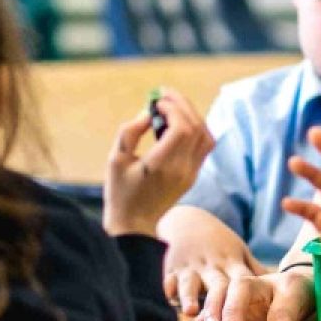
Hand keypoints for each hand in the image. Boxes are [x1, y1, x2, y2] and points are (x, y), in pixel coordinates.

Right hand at [104, 88, 213, 237]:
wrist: (134, 225)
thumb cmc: (120, 192)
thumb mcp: (115, 159)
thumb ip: (131, 131)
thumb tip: (149, 112)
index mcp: (163, 166)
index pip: (182, 128)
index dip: (172, 108)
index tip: (156, 102)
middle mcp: (183, 169)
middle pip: (196, 127)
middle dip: (182, 105)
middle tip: (165, 95)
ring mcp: (191, 173)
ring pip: (205, 135)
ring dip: (191, 116)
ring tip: (172, 107)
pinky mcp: (193, 176)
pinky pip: (204, 146)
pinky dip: (196, 129)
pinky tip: (178, 124)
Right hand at [159, 206, 265, 320]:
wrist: (189, 221)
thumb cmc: (220, 245)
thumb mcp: (240, 253)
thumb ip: (255, 273)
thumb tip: (282, 292)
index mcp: (232, 264)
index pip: (240, 287)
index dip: (242, 308)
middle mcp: (212, 266)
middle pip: (216, 289)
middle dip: (215, 310)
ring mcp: (191, 266)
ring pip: (191, 283)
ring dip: (190, 298)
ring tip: (190, 313)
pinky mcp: (171, 267)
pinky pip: (170, 278)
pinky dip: (169, 288)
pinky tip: (170, 302)